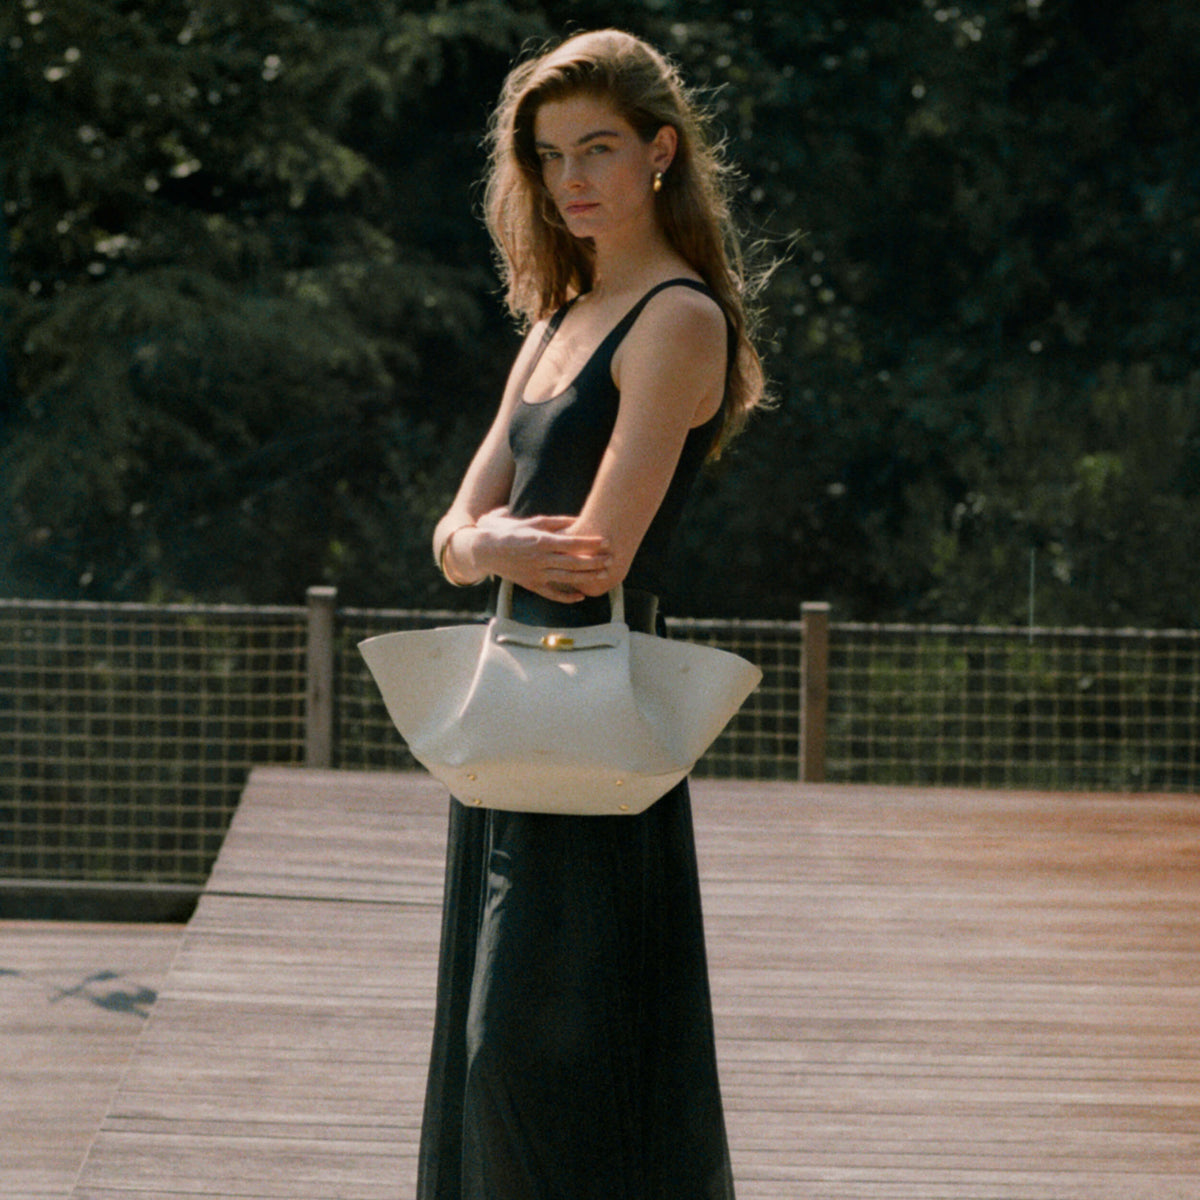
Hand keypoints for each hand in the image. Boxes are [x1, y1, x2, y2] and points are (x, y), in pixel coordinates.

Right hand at [474, 507, 612, 601]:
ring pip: (567, 578)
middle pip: (573, 562)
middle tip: (611, 559)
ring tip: (604, 574)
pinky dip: (567, 597)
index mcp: (540, 541)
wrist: (484, 550)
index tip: (605, 541)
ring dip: (587, 577)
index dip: (590, 543)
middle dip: (595, 561)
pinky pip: (552, 594)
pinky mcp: (531, 585)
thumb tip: (578, 519)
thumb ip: (555, 522)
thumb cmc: (508, 532)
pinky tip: (581, 596)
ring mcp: (536, 574)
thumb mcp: (531, 522)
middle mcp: (540, 559)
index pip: (571, 543)